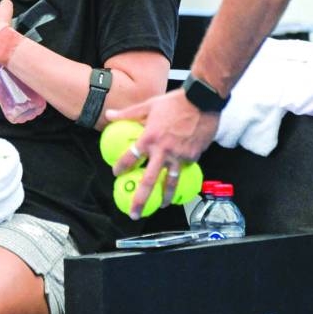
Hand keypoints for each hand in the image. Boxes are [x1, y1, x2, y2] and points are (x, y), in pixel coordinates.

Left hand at [104, 89, 218, 218]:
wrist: (202, 101)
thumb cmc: (173, 102)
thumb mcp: (148, 105)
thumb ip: (128, 113)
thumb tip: (109, 115)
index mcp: (149, 138)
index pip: (130, 158)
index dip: (121, 167)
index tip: (116, 174)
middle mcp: (163, 151)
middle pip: (150, 181)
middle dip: (140, 199)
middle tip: (133, 212)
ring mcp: (179, 156)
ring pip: (170, 182)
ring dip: (165, 196)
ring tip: (159, 206)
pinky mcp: (194, 156)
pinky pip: (184, 169)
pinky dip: (179, 177)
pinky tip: (176, 183)